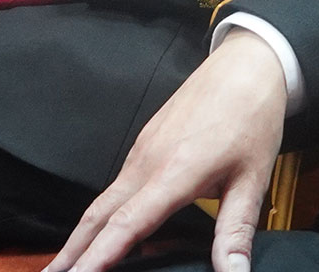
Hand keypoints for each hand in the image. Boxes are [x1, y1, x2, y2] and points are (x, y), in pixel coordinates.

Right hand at [49, 30, 288, 271]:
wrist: (246, 65)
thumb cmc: (251, 117)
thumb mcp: (253, 180)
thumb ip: (236, 232)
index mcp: (173, 173)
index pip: (126, 225)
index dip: (98, 256)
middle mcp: (148, 161)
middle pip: (98, 215)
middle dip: (71, 251)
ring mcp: (143, 150)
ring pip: (103, 200)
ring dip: (81, 234)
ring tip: (66, 263)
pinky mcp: (145, 143)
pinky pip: (116, 184)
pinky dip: (100, 213)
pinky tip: (102, 230)